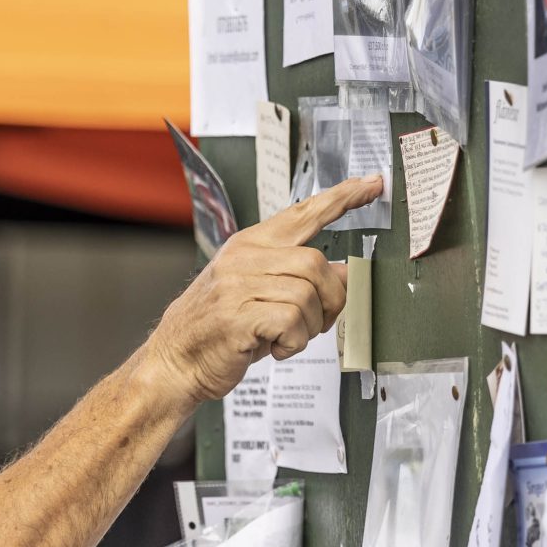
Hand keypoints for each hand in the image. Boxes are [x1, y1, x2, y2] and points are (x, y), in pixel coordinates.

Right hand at [139, 174, 382, 408]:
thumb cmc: (220, 330)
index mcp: (250, 245)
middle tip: (319, 323)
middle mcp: (244, 258)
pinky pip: (291, 322)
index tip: (371, 185)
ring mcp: (237, 285)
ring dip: (310, 327)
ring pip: (307, 295)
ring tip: (287, 338)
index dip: (341, 198)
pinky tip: (275, 348)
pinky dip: (294, 343)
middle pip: (317, 264)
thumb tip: (344, 274)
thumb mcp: (258, 293)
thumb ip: (298, 278)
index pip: (303, 212)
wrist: (175, 362)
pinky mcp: (237, 316)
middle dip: (331, 300)